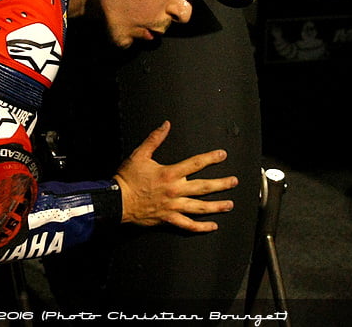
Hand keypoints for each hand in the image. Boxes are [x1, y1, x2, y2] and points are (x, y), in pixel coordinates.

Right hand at [113, 121, 237, 232]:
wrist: (117, 201)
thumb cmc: (128, 178)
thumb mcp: (139, 155)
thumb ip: (154, 139)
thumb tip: (166, 125)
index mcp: (169, 174)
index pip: (195, 164)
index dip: (210, 158)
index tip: (222, 155)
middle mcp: (175, 190)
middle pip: (203, 187)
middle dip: (221, 184)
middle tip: (234, 181)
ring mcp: (173, 206)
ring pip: (200, 207)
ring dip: (217, 206)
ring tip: (229, 205)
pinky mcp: (168, 219)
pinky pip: (188, 225)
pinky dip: (201, 227)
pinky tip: (212, 226)